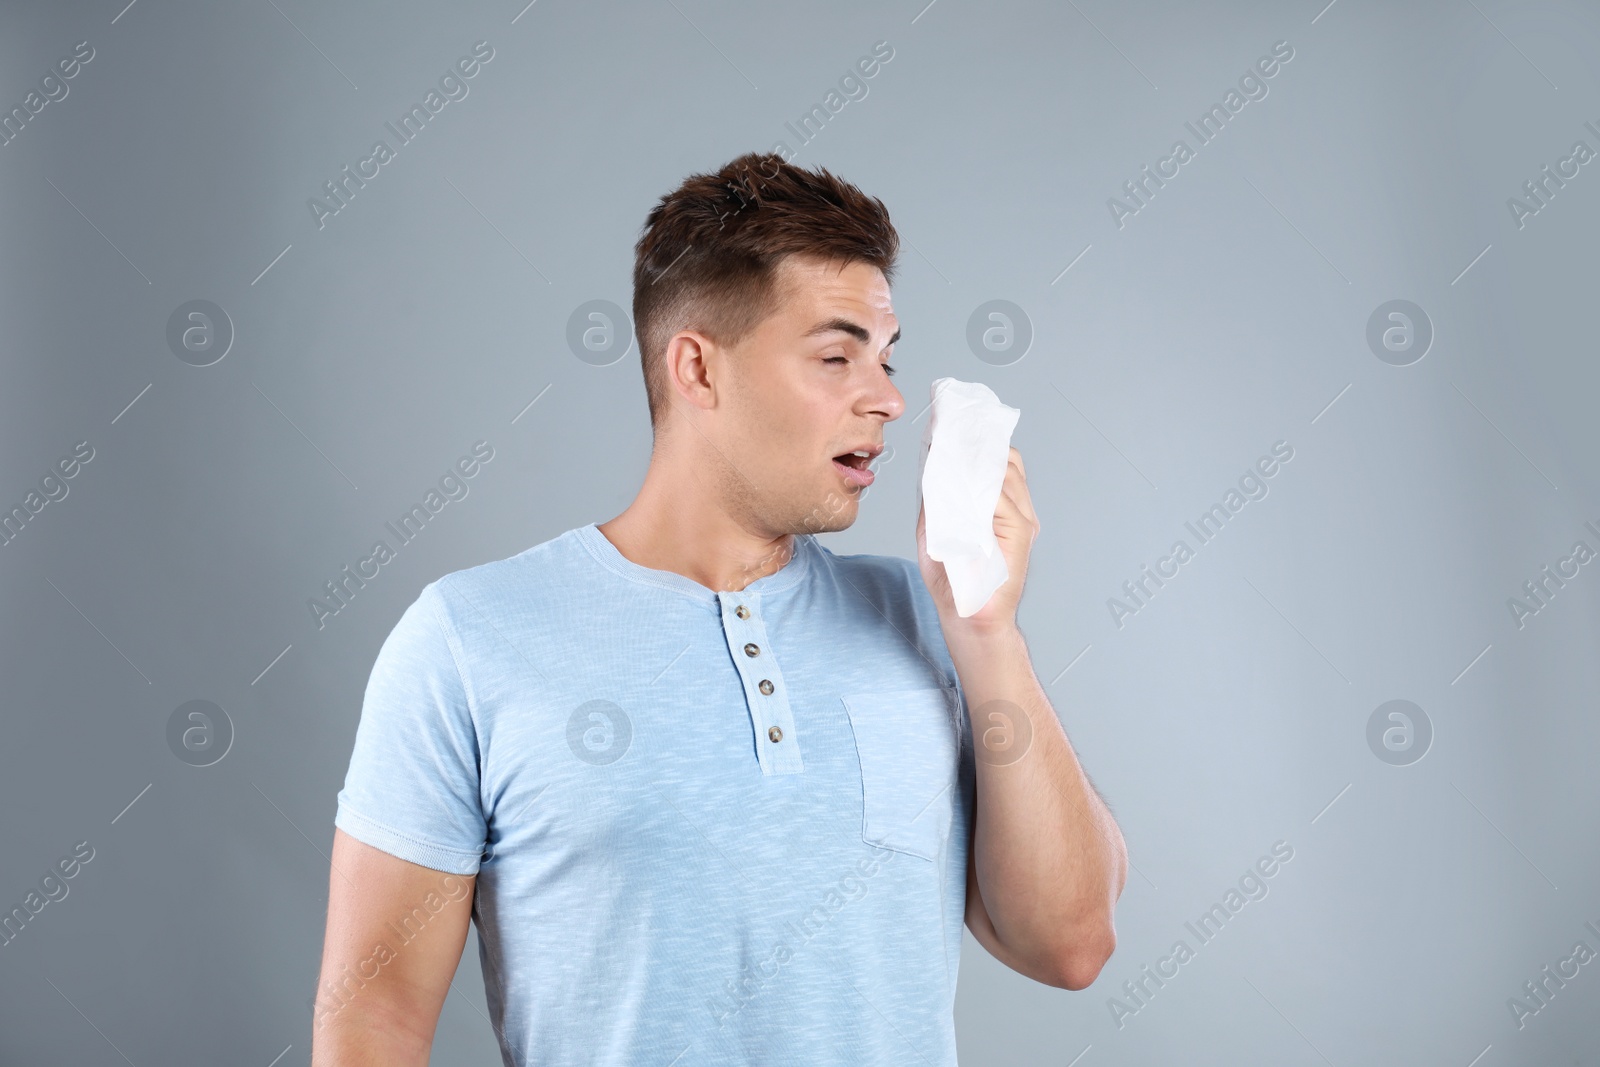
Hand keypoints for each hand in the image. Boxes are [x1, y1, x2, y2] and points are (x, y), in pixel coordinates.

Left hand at [915, 446, 1038, 636]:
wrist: (967, 617)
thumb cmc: (953, 578)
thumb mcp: (934, 529)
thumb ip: (935, 498)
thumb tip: (928, 463)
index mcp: (1000, 506)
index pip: (996, 461)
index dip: (976, 441)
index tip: (950, 425)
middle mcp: (1016, 509)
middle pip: (1005, 460)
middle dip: (978, 442)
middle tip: (948, 429)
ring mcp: (1022, 520)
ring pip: (1004, 473)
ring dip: (976, 460)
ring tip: (949, 451)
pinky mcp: (1021, 533)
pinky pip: (1001, 499)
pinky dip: (979, 487)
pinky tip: (958, 481)